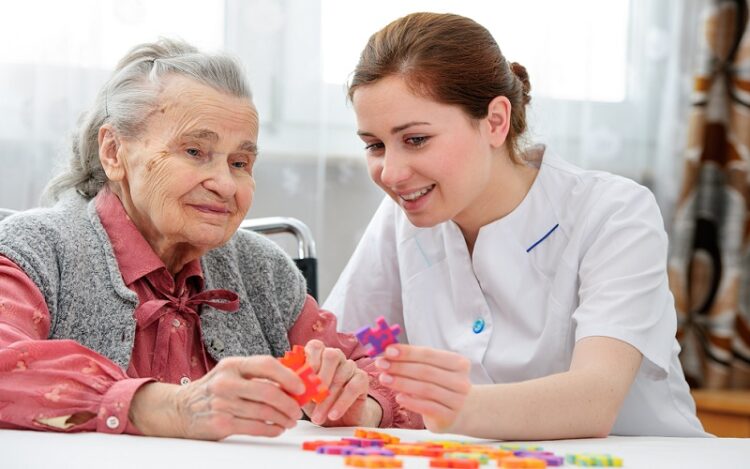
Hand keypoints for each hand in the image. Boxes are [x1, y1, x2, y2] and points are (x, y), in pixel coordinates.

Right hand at [129, 356, 303, 439]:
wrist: (180, 409)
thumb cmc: (214, 390)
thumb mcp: (231, 373)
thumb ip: (257, 374)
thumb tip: (293, 380)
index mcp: (232, 364)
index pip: (266, 364)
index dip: (288, 376)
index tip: (301, 386)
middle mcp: (226, 382)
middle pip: (268, 392)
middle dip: (289, 402)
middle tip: (298, 409)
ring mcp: (222, 403)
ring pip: (264, 412)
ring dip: (283, 418)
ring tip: (290, 420)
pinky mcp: (220, 423)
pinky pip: (255, 427)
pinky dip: (271, 429)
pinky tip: (277, 428)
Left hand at [302, 339, 378, 426]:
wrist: (339, 420)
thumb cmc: (316, 403)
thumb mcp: (302, 394)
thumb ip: (294, 385)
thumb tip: (283, 383)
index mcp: (319, 354)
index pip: (316, 346)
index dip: (310, 360)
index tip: (303, 380)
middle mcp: (336, 356)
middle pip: (331, 356)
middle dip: (321, 378)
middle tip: (312, 399)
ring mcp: (350, 366)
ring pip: (341, 375)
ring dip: (328, 399)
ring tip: (318, 418)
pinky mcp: (362, 379)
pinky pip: (353, 387)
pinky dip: (342, 402)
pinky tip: (333, 415)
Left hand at [374, 344, 470, 432]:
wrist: (459, 412)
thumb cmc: (440, 385)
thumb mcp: (433, 369)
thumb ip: (414, 360)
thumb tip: (387, 353)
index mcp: (458, 363)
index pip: (429, 354)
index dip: (407, 352)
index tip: (388, 350)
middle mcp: (461, 381)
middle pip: (426, 371)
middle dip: (400, 367)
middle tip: (380, 364)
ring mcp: (457, 400)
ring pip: (425, 389)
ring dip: (401, 383)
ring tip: (383, 379)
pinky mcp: (449, 417)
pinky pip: (428, 407)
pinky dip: (411, 402)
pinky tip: (398, 398)